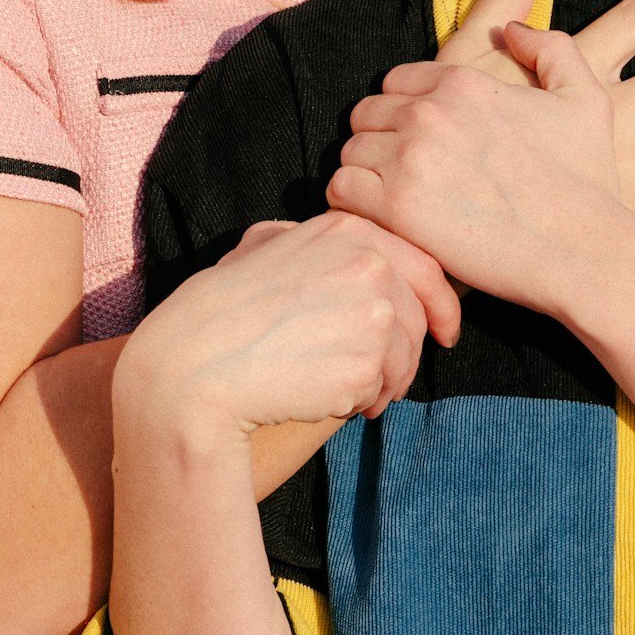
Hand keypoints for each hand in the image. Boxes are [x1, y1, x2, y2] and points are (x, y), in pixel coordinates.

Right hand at [115, 215, 460, 445]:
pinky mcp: (366, 363)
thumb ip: (318, 240)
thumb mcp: (263, 244)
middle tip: (381, 379)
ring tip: (352, 396)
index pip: (424, 264)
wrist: (191, 367)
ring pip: (407, 356)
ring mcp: (371, 313)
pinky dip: (364, 403)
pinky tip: (332, 405)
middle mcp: (368, 263)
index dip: (440, 301)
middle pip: (420, 316)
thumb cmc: (219, 310)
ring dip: (387, 383)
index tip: (443, 328)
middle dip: (407, 352)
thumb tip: (367, 252)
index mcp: (347, 229)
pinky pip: (383, 389)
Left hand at [327, 27, 631, 310]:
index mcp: (463, 81)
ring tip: (393, 202)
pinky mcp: (397, 206)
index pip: (396, 81)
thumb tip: (511, 30)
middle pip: (367, 114)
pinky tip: (383, 222)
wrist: (583, 248)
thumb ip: (550, 47)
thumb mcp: (585, 97)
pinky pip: (341, 189)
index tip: (424, 144)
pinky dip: (353, 205)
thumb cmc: (588, 180)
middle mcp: (430, 110)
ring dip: (366, 174)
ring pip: (350, 150)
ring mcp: (410, 156)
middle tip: (407, 176)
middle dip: (382, 140)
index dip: (406, 111)